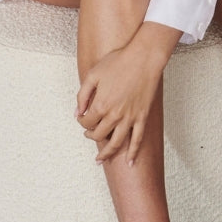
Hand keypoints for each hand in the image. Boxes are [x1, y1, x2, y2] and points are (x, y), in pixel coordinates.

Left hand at [75, 35, 164, 164]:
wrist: (143, 58)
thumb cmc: (118, 62)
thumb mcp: (92, 75)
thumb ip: (82, 95)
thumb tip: (77, 112)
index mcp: (100, 104)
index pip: (86, 122)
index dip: (82, 122)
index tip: (82, 118)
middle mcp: (114, 115)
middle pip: (99, 135)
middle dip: (91, 136)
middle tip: (88, 133)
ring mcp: (130, 118)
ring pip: (116, 143)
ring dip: (107, 153)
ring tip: (100, 159)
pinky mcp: (142, 117)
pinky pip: (138, 139)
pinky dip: (133, 153)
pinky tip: (129, 163)